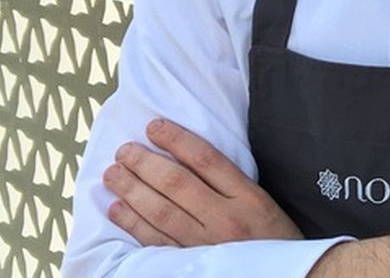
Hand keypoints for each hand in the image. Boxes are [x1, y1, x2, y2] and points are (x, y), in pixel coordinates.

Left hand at [104, 118, 302, 246]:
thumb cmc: (276, 241)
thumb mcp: (265, 205)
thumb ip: (233, 184)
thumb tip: (189, 158)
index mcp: (249, 198)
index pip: (206, 159)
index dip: (176, 139)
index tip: (154, 127)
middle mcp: (227, 220)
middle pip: (177, 183)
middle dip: (145, 163)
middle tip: (124, 150)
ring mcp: (207, 245)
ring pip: (161, 211)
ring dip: (132, 190)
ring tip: (113, 174)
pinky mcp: (193, 266)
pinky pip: (156, 242)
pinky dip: (133, 223)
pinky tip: (118, 209)